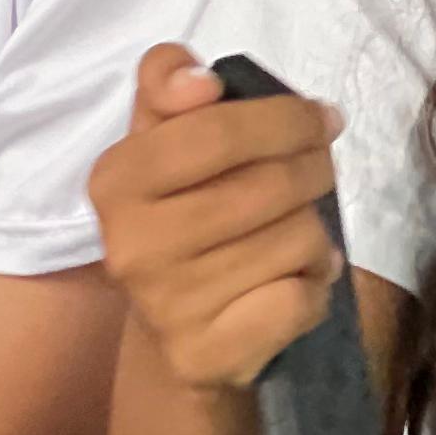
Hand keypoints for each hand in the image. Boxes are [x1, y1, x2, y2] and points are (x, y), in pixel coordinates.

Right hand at [87, 45, 346, 392]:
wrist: (171, 336)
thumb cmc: (180, 215)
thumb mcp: (162, 141)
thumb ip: (168, 86)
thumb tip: (198, 80)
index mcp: (116, 179)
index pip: (218, 130)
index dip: (286, 118)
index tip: (318, 118)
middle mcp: (131, 243)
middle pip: (272, 185)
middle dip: (314, 170)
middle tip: (317, 173)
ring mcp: (166, 305)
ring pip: (297, 240)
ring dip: (316, 234)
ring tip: (297, 237)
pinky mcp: (205, 354)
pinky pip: (298, 301)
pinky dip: (315, 287)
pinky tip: (297, 282)